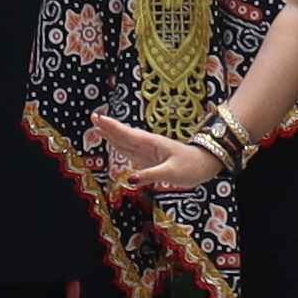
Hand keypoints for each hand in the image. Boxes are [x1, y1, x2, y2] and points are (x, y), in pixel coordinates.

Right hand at [89, 111, 225, 192]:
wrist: (205, 165)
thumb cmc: (191, 167)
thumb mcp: (170, 173)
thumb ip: (149, 176)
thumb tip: (128, 180)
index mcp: (152, 144)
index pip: (128, 134)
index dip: (112, 128)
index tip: (98, 118)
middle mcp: (148, 145)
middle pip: (124, 135)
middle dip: (108, 127)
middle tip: (93, 117)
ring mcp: (149, 151)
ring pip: (126, 142)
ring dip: (112, 135)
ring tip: (98, 128)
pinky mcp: (151, 159)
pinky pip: (131, 151)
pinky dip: (120, 146)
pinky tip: (114, 143)